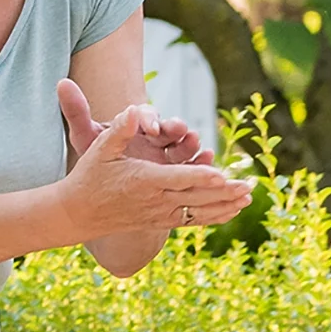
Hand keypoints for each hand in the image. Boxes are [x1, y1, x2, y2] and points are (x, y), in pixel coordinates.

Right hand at [56, 81, 253, 240]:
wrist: (80, 213)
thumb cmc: (91, 175)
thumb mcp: (100, 148)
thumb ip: (119, 129)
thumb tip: (133, 111)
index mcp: (144, 180)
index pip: (178, 179)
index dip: (201, 177)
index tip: (223, 176)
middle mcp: (156, 200)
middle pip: (196, 196)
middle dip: (225, 192)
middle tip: (249, 186)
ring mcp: (161, 213)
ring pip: (199, 211)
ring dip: (226, 205)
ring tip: (249, 199)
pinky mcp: (163, 220)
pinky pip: (193, 220)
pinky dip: (214, 216)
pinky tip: (232, 211)